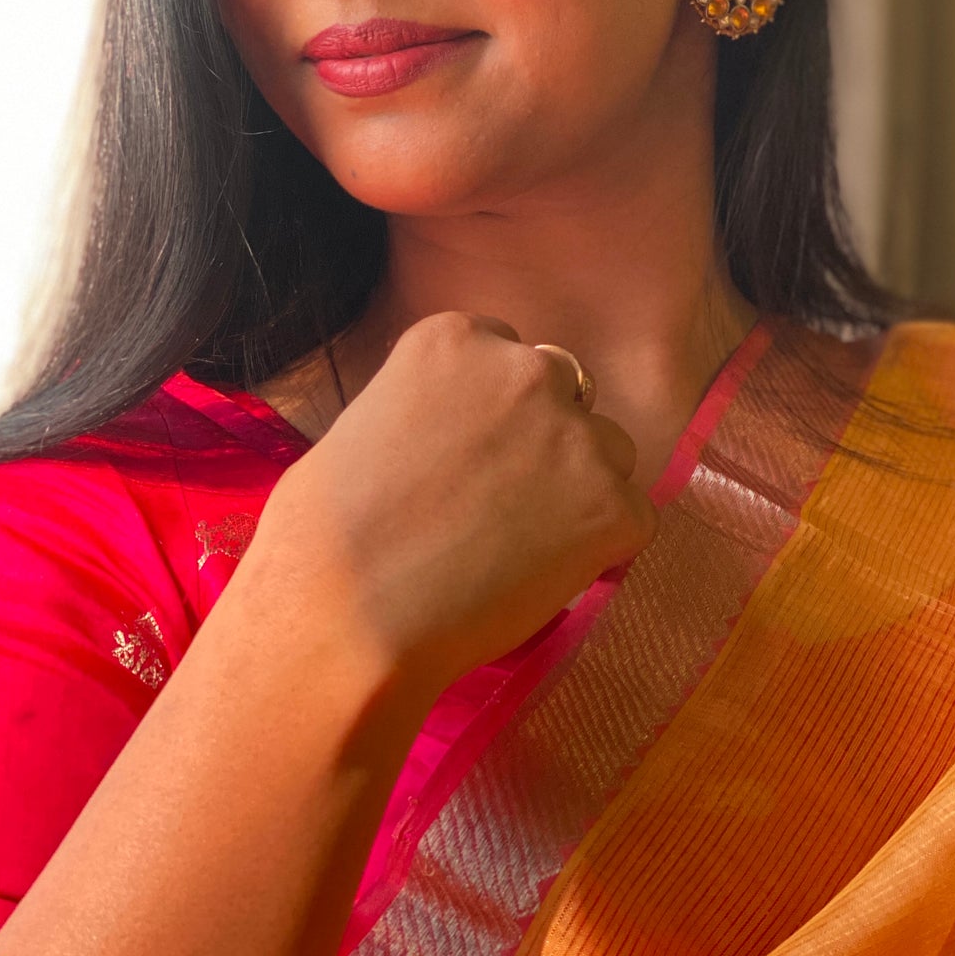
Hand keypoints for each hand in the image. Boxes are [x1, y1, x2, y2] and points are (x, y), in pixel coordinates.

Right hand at [249, 312, 651, 701]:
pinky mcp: (613, 506)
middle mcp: (527, 371)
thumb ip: (431, 410)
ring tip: (525, 546)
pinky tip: (545, 578)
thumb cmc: (323, 534)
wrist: (347, 615)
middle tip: (502, 502)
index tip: (472, 454)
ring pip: (608, 453)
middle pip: (565, 393)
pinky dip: (602, 550)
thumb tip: (454, 438)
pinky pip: (632, 519)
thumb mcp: (366, 426)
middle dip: (543, 438)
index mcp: (459, 340)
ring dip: (581, 488)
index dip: (493, 410)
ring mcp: (577, 437)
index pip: (505, 354)